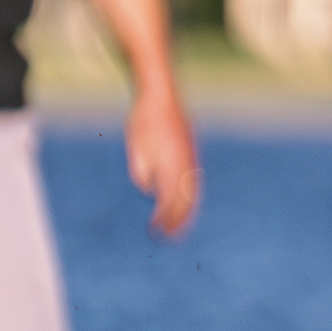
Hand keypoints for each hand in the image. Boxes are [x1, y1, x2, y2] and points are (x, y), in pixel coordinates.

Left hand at [126, 89, 199, 235]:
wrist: (161, 92)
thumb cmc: (144, 119)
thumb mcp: (136, 147)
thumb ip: (142, 172)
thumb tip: (149, 190)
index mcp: (171, 163)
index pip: (169, 200)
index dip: (163, 218)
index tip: (155, 230)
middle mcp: (185, 163)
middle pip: (185, 200)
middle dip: (178, 221)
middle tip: (170, 237)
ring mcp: (191, 156)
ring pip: (193, 191)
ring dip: (187, 211)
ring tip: (180, 225)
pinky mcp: (191, 150)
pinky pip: (195, 179)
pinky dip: (192, 195)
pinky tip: (187, 200)